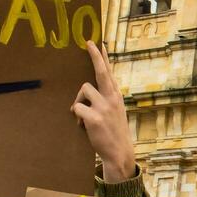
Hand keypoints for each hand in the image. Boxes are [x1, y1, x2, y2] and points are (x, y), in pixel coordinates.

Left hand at [73, 41, 134, 181]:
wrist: (118, 152)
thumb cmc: (114, 131)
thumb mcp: (116, 112)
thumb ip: (107, 98)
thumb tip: (90, 87)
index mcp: (116, 96)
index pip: (110, 72)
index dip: (104, 57)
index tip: (99, 43)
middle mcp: (112, 98)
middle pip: (102, 72)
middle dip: (95, 56)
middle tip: (88, 43)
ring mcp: (104, 107)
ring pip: (83, 90)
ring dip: (79, 101)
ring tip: (84, 115)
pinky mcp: (94, 118)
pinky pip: (77, 108)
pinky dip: (77, 117)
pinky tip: (83, 125)